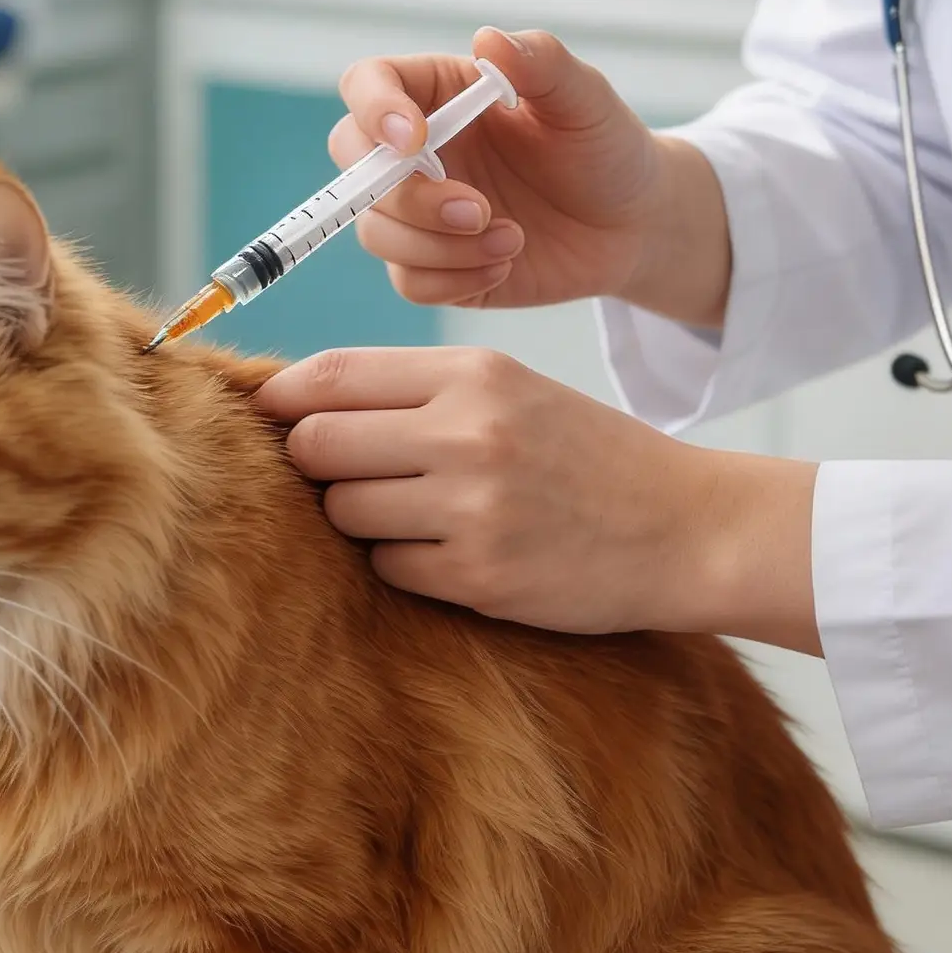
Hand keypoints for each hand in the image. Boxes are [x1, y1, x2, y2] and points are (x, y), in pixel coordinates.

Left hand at [255, 345, 818, 651]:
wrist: (685, 527)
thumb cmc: (580, 453)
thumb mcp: (507, 389)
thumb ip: (410, 390)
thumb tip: (291, 401)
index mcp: (472, 375)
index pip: (329, 375)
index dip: (280, 397)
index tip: (266, 415)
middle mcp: (468, 433)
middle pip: (317, 444)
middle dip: (312, 462)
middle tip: (344, 473)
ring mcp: (473, 509)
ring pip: (343, 510)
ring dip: (357, 515)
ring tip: (411, 512)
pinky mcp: (480, 578)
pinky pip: (387, 568)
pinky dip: (400, 563)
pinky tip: (447, 552)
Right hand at [334, 28, 730, 328]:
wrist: (634, 225)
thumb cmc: (605, 148)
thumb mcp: (585, 98)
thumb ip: (540, 61)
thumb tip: (487, 40)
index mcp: (437, 95)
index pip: (366, 85)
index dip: (372, 108)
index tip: (414, 138)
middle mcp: (416, 153)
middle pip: (355, 167)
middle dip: (406, 196)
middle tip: (475, 209)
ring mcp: (420, 212)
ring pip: (377, 233)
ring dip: (440, 246)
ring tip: (512, 238)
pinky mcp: (435, 266)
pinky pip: (409, 282)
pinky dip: (455, 279)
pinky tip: (506, 261)